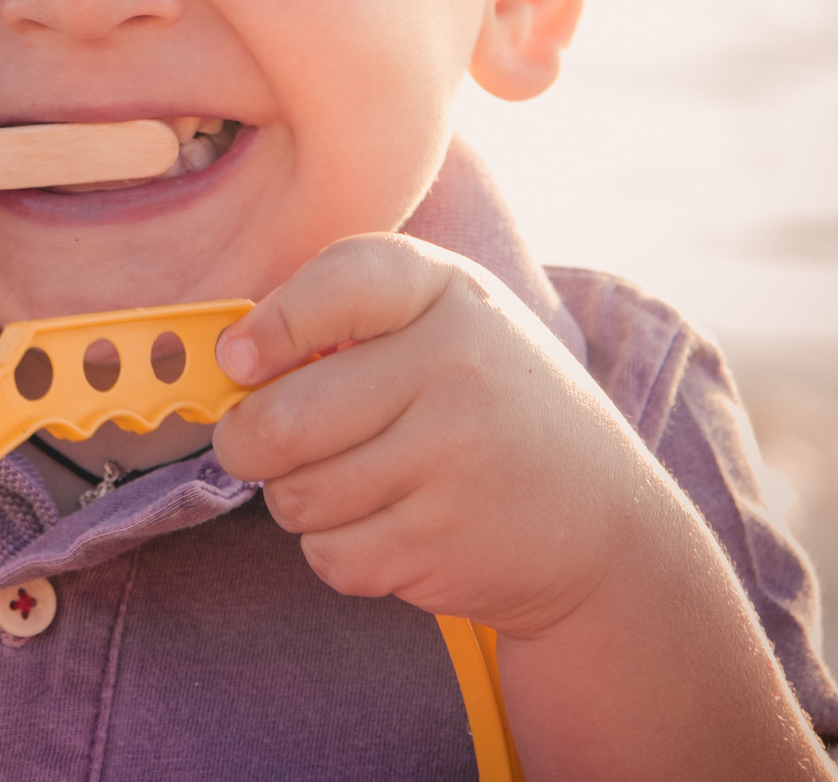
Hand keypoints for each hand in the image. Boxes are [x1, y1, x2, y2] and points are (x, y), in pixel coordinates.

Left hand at [209, 232, 669, 639]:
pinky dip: (338, 550)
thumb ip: (348, 317)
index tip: (241, 358)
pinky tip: (390, 528)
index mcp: (451, 294)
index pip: (342, 283)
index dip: (272, 324)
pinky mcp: (441, 546)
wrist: (606, 525)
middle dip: (246, 441)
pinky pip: (328, 554)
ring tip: (354, 482)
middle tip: (259, 444)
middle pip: (282, 419)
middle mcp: (456, 369)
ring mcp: (452, 462)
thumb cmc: (491, 408)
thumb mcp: (448, 326)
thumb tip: (231, 357)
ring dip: (298, 499)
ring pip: (296, 495)